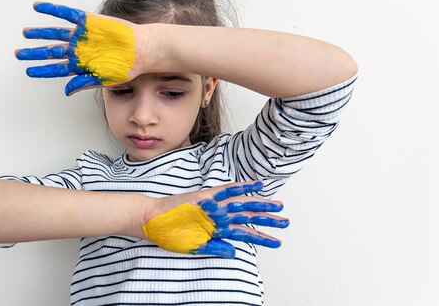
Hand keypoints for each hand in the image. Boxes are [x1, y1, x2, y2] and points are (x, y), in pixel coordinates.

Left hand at [15, 2, 143, 95]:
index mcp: (80, 66)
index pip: (55, 69)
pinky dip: (52, 10)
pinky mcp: (87, 20)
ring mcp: (81, 35)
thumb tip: (65, 91)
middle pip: (51, 51)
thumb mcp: (103, 79)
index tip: (28, 71)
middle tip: (18, 53)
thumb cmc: (126, 67)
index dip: (41, 70)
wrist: (141, 49)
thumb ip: (83, 83)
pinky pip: (65, 14)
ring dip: (40, 33)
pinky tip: (38, 7)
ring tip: (25, 32)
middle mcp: (78, 50)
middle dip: (34, 52)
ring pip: (55, 33)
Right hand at [142, 181, 288, 257]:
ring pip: (242, 204)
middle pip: (248, 217)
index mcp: (217, 229)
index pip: (244, 233)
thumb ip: (215, 247)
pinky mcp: (206, 196)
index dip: (261, 237)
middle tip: (286, 221)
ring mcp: (214, 205)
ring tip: (278, 206)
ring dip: (260, 205)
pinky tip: (256, 186)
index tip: (277, 241)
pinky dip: (242, 188)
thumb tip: (235, 252)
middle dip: (267, 219)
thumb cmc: (170, 233)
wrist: (152, 221)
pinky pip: (227, 190)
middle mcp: (219, 216)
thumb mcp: (195, 246)